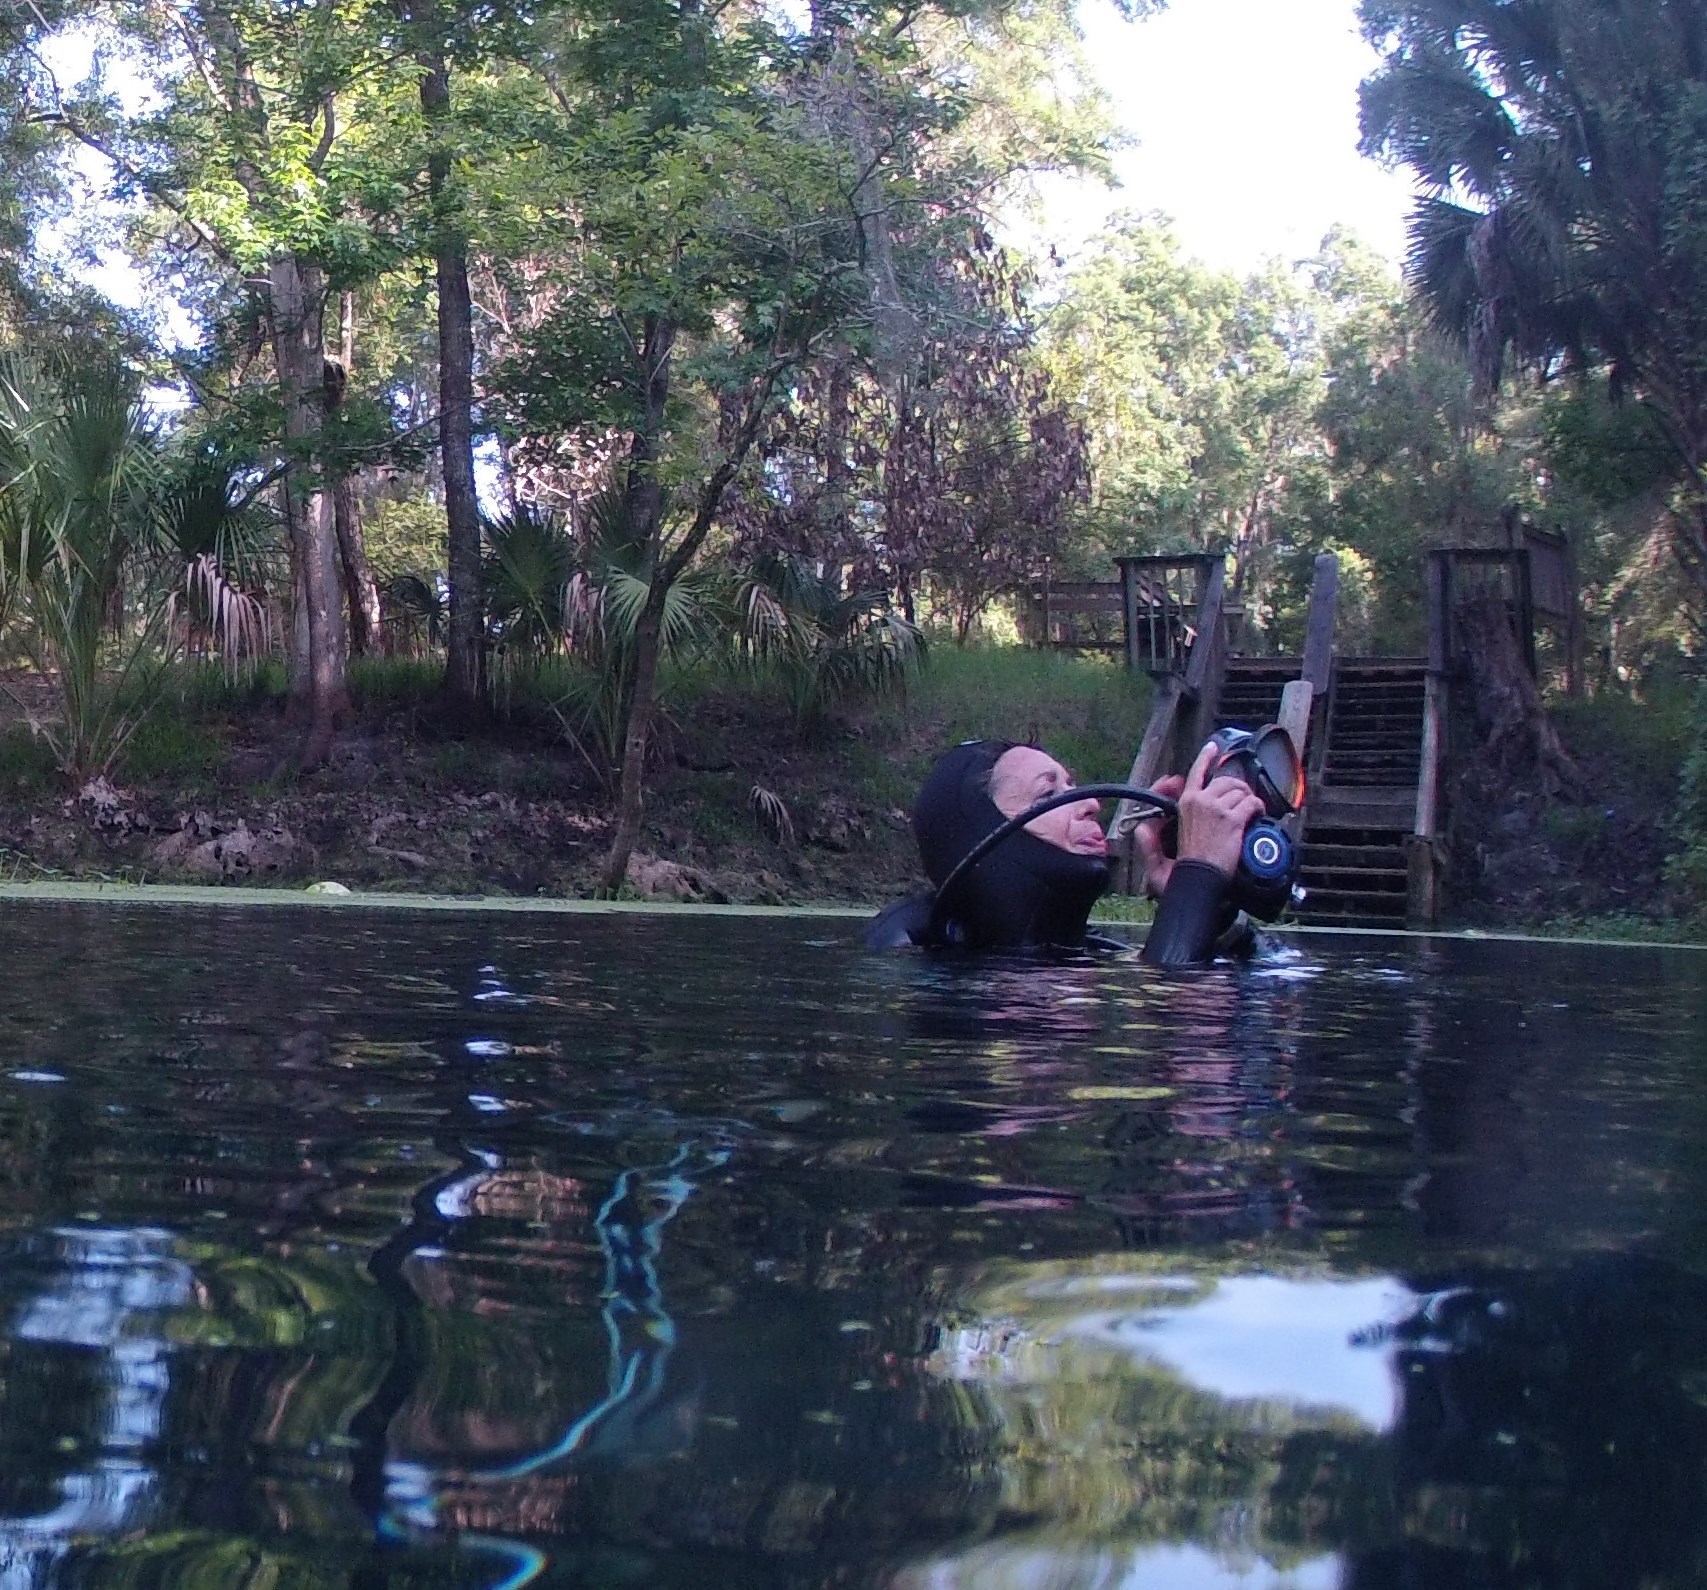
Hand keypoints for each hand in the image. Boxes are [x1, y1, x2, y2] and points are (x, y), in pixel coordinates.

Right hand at [1136, 741, 1266, 894]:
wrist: (1196, 882)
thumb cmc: (1180, 874)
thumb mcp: (1157, 860)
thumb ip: (1148, 843)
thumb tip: (1140, 829)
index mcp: (1184, 804)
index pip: (1196, 773)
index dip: (1205, 757)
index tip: (1213, 748)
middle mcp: (1200, 801)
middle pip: (1226, 781)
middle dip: (1238, 787)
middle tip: (1243, 797)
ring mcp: (1217, 809)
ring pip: (1241, 791)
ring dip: (1249, 800)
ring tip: (1251, 810)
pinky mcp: (1232, 820)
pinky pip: (1252, 804)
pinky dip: (1258, 808)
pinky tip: (1258, 815)